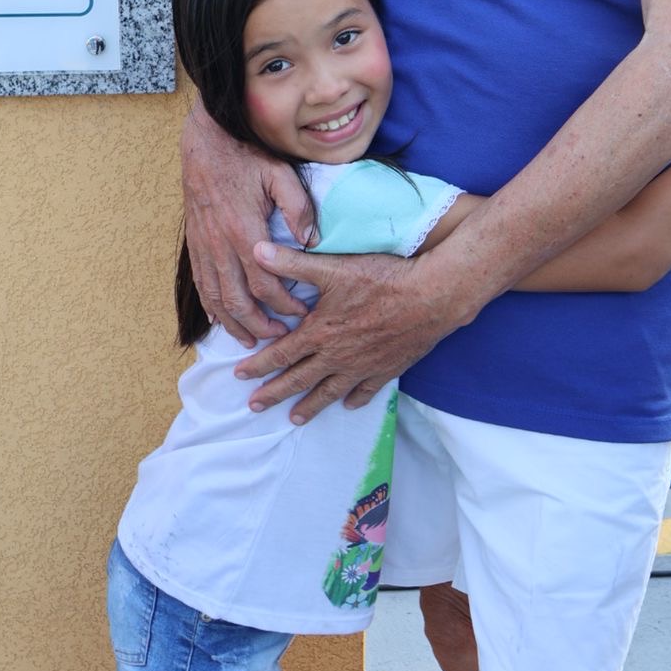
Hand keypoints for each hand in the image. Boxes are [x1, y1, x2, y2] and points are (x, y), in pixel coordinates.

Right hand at [181, 102, 314, 346]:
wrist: (204, 142)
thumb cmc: (245, 156)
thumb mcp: (280, 173)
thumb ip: (298, 207)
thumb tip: (312, 240)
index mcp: (244, 231)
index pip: (266, 284)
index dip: (284, 305)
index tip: (301, 314)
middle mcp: (220, 245)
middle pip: (238, 301)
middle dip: (259, 325)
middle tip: (279, 338)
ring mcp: (204, 246)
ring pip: (216, 298)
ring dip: (233, 323)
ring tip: (250, 339)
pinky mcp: (194, 243)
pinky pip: (200, 284)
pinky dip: (209, 306)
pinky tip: (218, 320)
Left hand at [235, 242, 459, 421]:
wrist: (431, 296)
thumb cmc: (383, 279)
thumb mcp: (333, 267)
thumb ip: (293, 262)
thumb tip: (256, 252)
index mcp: (320, 333)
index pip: (280, 353)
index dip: (258, 364)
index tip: (239, 375)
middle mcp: (337, 356)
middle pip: (299, 380)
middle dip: (274, 393)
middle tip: (254, 406)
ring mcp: (362, 367)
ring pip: (329, 392)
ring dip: (309, 406)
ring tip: (294, 419)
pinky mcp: (386, 369)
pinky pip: (365, 391)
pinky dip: (353, 399)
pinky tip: (346, 405)